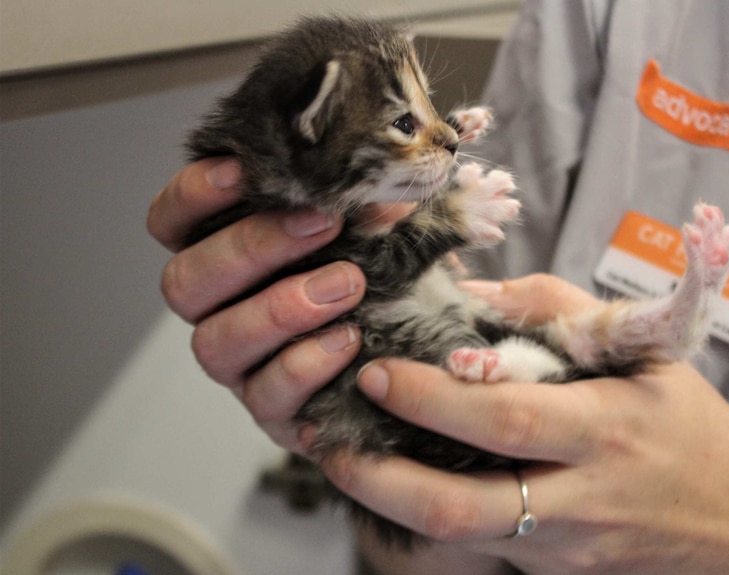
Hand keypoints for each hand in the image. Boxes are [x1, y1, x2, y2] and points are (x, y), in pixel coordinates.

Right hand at [147, 158, 364, 452]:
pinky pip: (267, 395)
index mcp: (222, 257)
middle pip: (184, 283)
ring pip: (214, 343)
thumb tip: (369, 180)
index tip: (241, 171)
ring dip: (279, 309)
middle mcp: (218, 312)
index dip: (192, 196)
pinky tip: (350, 339)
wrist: (414, 361)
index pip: (171, 222)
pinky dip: (306, 364)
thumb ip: (355, 205)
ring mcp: (242, 366)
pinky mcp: (275, 411)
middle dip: (249, 248)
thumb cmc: (378, 279)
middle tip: (321, 223)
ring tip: (348, 284)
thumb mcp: (371, 232)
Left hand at [320, 275, 728, 574]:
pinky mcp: (550, 565)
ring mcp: (562, 544)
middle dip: (383, 478)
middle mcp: (580, 497)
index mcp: (605, 428)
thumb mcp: (640, 349)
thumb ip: (553, 309)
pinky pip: (476, 544)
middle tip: (329, 440)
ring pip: (459, 539)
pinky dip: (426, 513)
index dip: (432, 399)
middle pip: (463, 506)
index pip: (504, 419)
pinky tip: (394, 478)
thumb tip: (468, 295)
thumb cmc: (683, 418)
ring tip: (342, 460)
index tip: (376, 372)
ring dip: (389, 502)